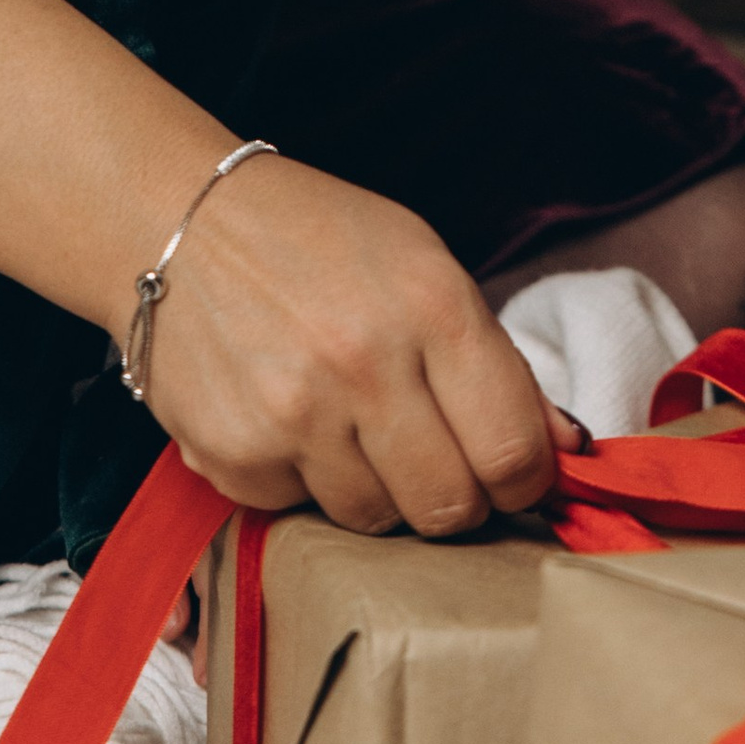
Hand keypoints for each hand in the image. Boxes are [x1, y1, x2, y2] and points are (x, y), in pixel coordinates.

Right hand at [134, 151, 559, 538]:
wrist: (180, 222)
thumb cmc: (318, 240)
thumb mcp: (425, 266)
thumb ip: (497, 364)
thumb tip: (565, 452)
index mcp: (432, 307)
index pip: (513, 451)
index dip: (525, 479)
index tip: (512, 473)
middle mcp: (365, 365)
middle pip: (450, 507)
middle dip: (455, 497)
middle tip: (433, 459)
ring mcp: (293, 416)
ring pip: (377, 522)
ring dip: (378, 491)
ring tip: (352, 427)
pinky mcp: (234, 456)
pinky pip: (300, 511)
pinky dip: (304, 481)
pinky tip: (288, 420)